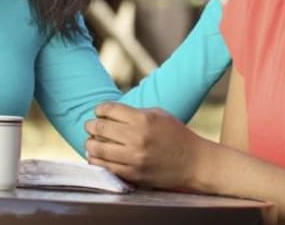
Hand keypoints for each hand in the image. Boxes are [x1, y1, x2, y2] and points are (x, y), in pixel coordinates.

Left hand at [84, 102, 208, 189]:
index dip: (100, 109)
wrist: (194, 162)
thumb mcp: (159, 115)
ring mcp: (134, 158)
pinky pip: (106, 167)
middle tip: (90, 125)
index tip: (99, 111)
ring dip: (90, 143)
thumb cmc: (176, 135)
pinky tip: (96, 156)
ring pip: (98, 149)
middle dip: (91, 125)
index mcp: (144, 119)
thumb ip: (135, 112)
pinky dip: (96, 160)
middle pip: (100, 128)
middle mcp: (137, 138)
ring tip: (91, 141)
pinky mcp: (133, 174)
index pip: (109, 110)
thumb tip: (110, 113)